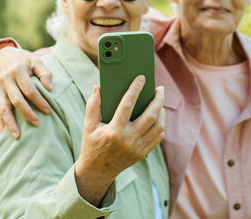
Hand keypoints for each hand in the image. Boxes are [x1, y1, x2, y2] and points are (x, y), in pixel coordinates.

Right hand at [0, 46, 52, 138]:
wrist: (2, 56)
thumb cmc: (24, 60)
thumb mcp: (35, 61)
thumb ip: (45, 73)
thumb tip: (50, 89)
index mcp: (17, 71)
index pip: (29, 89)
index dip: (39, 100)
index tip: (48, 110)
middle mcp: (6, 81)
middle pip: (16, 100)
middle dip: (26, 113)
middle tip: (37, 123)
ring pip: (3, 108)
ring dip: (10, 123)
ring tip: (17, 136)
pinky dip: (0, 123)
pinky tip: (3, 134)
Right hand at [75, 76, 164, 205]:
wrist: (97, 172)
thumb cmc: (92, 144)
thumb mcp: (88, 125)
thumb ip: (93, 106)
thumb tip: (98, 87)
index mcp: (114, 131)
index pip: (127, 104)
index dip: (135, 89)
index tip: (142, 77)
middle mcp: (128, 140)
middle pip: (150, 116)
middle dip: (158, 100)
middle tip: (160, 89)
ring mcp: (137, 148)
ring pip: (158, 127)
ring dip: (162, 112)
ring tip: (159, 102)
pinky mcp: (142, 153)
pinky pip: (158, 137)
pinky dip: (160, 125)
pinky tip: (158, 116)